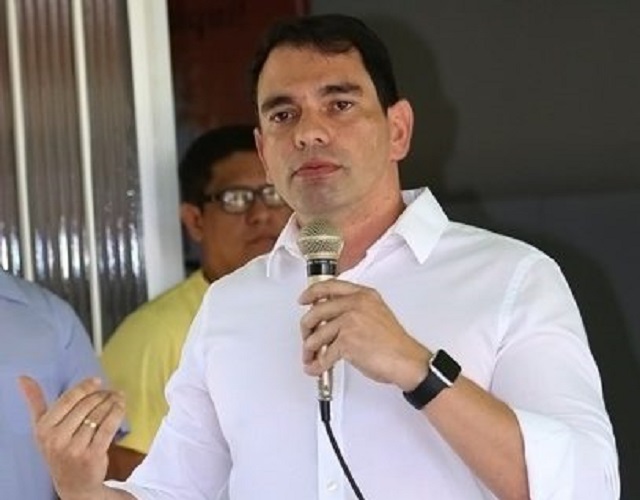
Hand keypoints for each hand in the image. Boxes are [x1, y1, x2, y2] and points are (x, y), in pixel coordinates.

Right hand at [18, 376, 125, 498]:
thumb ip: (35, 402)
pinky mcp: (93, 454)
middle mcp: (57, 439)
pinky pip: (108, 427)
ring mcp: (75, 448)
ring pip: (98, 415)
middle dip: (101, 395)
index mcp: (44, 428)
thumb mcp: (42, 428)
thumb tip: (23, 378)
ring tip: (118, 396)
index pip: (68, 400)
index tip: (97, 380)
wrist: (73, 483)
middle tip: (111, 391)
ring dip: (112, 402)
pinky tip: (121, 406)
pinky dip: (117, 413)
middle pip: (86, 406)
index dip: (85, 387)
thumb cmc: (57, 449)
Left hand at [298, 279, 429, 389]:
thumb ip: (355, 308)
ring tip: (310, 356)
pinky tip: (316, 368)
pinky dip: (317, 365)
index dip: (312, 292)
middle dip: (306, 327)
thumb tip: (331, 317)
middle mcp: (356, 305)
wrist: (406, 360)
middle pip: (317, 311)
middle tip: (306, 335)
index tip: (303, 298)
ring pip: (316, 335)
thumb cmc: (394, 343)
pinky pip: (324, 355)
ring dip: (309, 349)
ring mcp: (350, 322)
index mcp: (363, 295)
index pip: (330, 286)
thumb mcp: (377, 313)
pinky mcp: (346, 342)